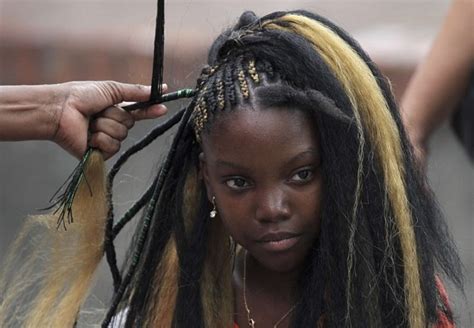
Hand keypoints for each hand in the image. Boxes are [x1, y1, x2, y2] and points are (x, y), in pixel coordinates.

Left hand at [53, 81, 167, 158]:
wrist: (60, 110)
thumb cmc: (80, 96)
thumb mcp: (112, 89)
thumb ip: (136, 92)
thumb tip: (161, 89)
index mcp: (115, 110)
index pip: (139, 113)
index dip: (150, 111)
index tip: (163, 108)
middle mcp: (112, 126)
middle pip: (129, 124)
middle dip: (116, 116)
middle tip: (99, 111)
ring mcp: (105, 140)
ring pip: (121, 136)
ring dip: (106, 126)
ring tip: (90, 122)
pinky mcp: (99, 153)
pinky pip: (112, 147)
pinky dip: (100, 139)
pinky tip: (88, 135)